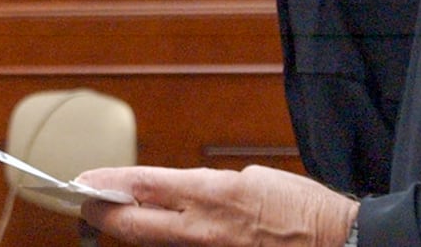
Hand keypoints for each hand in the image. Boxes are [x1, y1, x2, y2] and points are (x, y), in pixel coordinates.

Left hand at [77, 164, 356, 246]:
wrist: (337, 245)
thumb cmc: (299, 208)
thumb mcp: (248, 179)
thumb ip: (203, 187)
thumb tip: (170, 190)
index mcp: (212, 194)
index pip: (145, 187)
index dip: (108, 184)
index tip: (83, 181)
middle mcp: (203, 228)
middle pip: (134, 226)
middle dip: (102, 216)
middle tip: (84, 204)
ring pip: (153, 244)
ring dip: (131, 230)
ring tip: (111, 217)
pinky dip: (163, 243)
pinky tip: (154, 233)